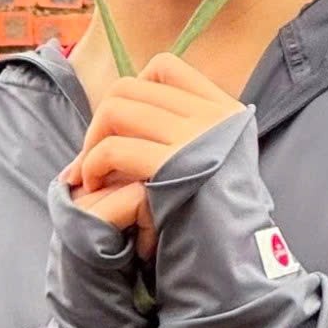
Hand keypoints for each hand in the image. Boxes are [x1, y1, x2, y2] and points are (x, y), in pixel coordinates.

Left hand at [61, 52, 247, 266]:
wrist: (237, 260)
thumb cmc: (218, 220)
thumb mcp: (217, 163)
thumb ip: (191, 133)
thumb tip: (141, 107)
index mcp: (224, 110)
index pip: (165, 67)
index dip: (134, 89)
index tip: (123, 126)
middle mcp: (213, 116)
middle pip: (130, 87)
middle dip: (100, 119)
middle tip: (93, 156)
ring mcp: (195, 138)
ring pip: (115, 109)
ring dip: (91, 141)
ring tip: (90, 173)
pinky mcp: (172, 166)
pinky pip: (113, 148)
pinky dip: (93, 164)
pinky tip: (94, 185)